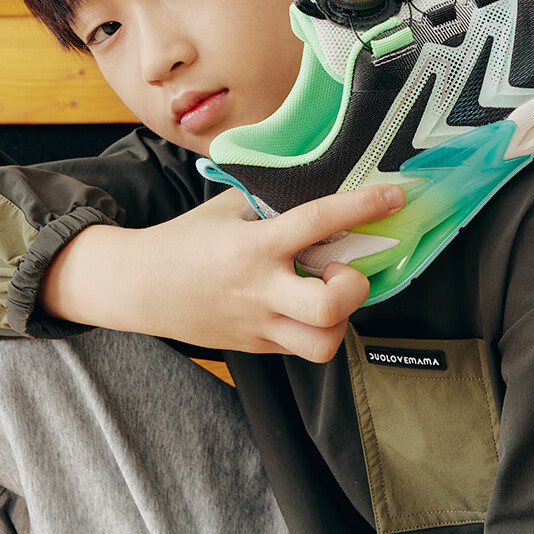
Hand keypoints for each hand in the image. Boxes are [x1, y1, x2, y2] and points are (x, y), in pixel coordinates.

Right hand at [40, 184, 405, 362]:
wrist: (140, 288)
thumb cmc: (187, 240)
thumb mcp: (228, 207)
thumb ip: (273, 199)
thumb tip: (323, 184)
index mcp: (253, 246)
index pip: (318, 222)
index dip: (362, 207)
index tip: (393, 196)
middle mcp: (260, 291)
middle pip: (329, 307)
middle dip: (354, 287)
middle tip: (345, 269)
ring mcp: (259, 326)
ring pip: (323, 344)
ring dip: (340, 318)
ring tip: (329, 292)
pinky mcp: (258, 348)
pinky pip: (304, 349)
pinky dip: (318, 328)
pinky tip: (307, 305)